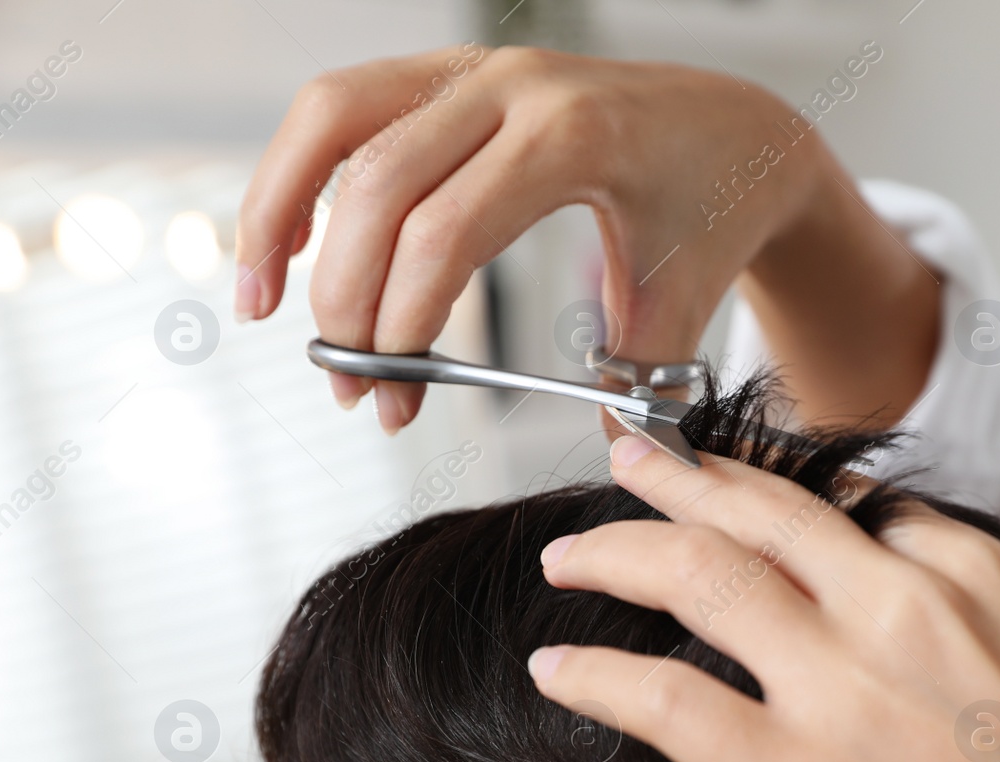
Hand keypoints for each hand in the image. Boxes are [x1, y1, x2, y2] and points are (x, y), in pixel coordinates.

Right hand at [237, 46, 935, 432]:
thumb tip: (612, 453)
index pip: (445, 230)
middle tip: (349, 385)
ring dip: (278, 210)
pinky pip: (350, 106)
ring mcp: (476, 69)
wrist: (739, 129)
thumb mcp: (688, 295)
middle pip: (376, 182)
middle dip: (345, 297)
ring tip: (261, 305)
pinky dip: (303, 170)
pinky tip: (290, 241)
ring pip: (335, 117)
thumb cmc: (714, 205)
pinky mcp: (453, 74)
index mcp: (571, 136)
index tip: (394, 394)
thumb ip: (642, 376)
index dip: (401, 318)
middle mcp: (512, 87)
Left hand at [529, 437, 999, 761]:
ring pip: (696, 577)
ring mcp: (845, 691)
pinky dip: (598, 676)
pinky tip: (560, 669)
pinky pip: (664, 701)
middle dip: (677, 476)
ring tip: (569, 556)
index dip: (792, 515)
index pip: (860, 523)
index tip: (752, 516)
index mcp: (989, 582)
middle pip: (757, 513)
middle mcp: (906, 610)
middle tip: (626, 460)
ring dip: (616, 550)